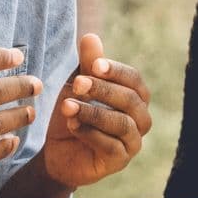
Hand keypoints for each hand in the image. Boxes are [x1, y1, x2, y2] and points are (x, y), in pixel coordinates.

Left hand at [39, 33, 151, 187]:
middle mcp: (140, 118)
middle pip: (131, 100)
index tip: (93, 64)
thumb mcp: (77, 86)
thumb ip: (87, 65)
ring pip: (121, 124)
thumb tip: (90, 36)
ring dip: (93, 113)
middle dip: (103, 90)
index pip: (134, 79)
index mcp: (135, 96)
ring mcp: (133, 142)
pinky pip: (111, 146)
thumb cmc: (74, 112)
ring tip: (68, 107)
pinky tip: (72, 125)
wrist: (57, 150)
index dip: (115, 71)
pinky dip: (90, 134)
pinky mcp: (120, 161)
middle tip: (76, 84)